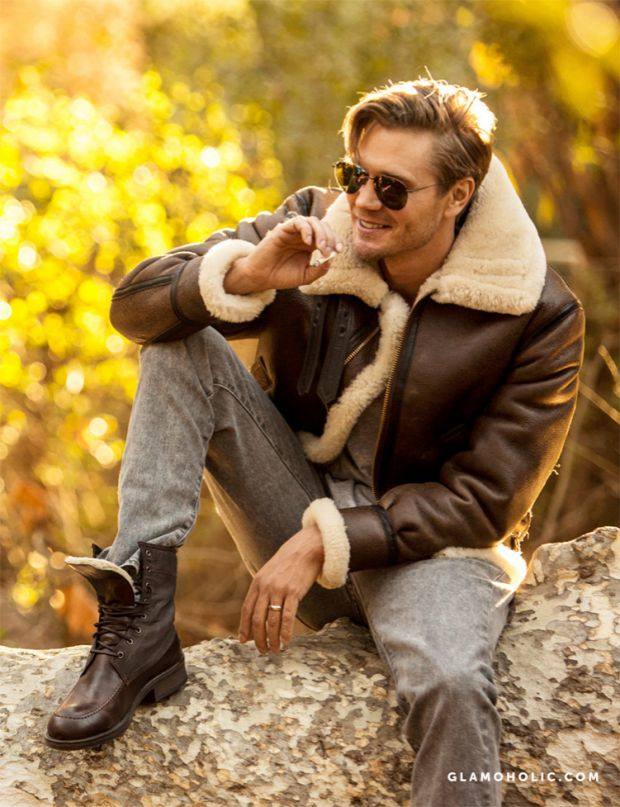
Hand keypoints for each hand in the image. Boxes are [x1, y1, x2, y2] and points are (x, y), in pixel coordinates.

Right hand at [223, 215, 342, 294]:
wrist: (262, 277)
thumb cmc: (282, 276)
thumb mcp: (306, 276)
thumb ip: (319, 269)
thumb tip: (331, 259)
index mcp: (310, 245)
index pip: (328, 235)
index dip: (336, 240)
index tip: (338, 250)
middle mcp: (303, 236)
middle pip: (323, 226)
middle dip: (330, 237)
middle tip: (327, 251)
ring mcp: (293, 232)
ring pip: (313, 221)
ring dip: (321, 233)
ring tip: (321, 248)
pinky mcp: (283, 229)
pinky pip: (298, 221)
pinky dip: (306, 229)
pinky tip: (308, 242)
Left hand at [237, 526, 323, 654]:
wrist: (307, 548)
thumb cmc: (289, 562)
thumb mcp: (269, 572)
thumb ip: (262, 589)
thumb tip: (258, 609)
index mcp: (257, 582)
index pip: (246, 610)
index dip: (244, 628)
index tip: (243, 641)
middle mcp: (266, 587)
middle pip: (257, 619)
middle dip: (258, 638)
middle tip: (262, 651)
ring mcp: (279, 589)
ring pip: (271, 621)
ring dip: (272, 639)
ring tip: (275, 650)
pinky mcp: (294, 592)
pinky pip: (287, 617)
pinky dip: (286, 632)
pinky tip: (286, 641)